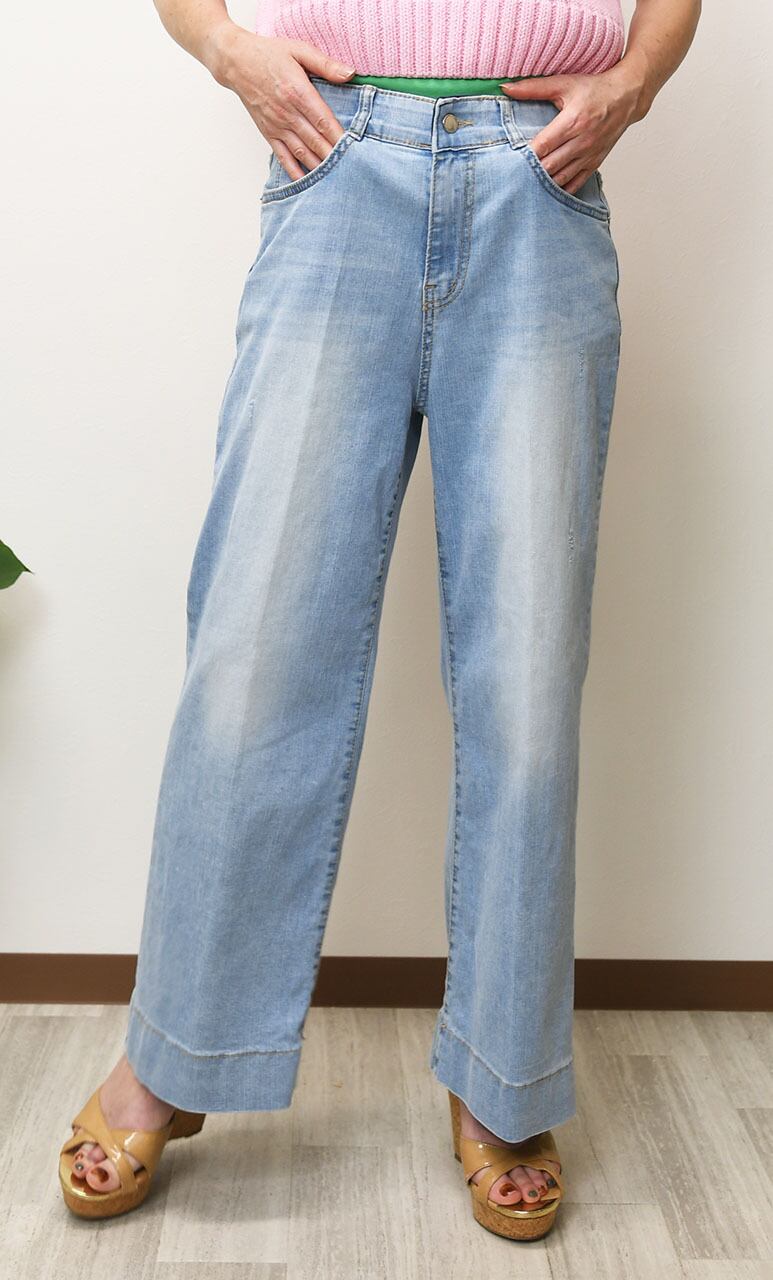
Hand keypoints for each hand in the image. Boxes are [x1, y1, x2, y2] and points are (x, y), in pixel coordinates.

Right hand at [209, 25, 355, 179]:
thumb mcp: (299, 50)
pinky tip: (307, 182)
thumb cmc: (269, 54)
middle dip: (334, 156)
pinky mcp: (268, 133)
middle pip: (316, 141)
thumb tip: (350, 73)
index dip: (339, 137)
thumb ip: (325, 64)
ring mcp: (277, 125)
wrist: (236, 62)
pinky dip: (295, 171)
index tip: (355, 148)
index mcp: (298, 92)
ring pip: (302, 152)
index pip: (324, 121)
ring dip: (319, 166)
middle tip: (351, 168)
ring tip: (336, 177)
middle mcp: (287, 113)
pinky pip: (283, 157)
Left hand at [499, 64, 648, 193]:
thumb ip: (533, 88)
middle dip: (531, 170)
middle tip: (515, 171)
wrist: (627, 96)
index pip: (542, 146)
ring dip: (544, 182)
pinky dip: (560, 188)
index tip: (511, 158)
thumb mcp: (564, 83)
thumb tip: (506, 88)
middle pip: (549, 166)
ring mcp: (589, 155)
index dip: (525, 155)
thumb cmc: (595, 89)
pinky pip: (575, 184)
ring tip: (528, 181)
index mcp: (572, 121)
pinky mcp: (594, 163)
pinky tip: (548, 188)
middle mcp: (582, 141)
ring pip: (560, 178)